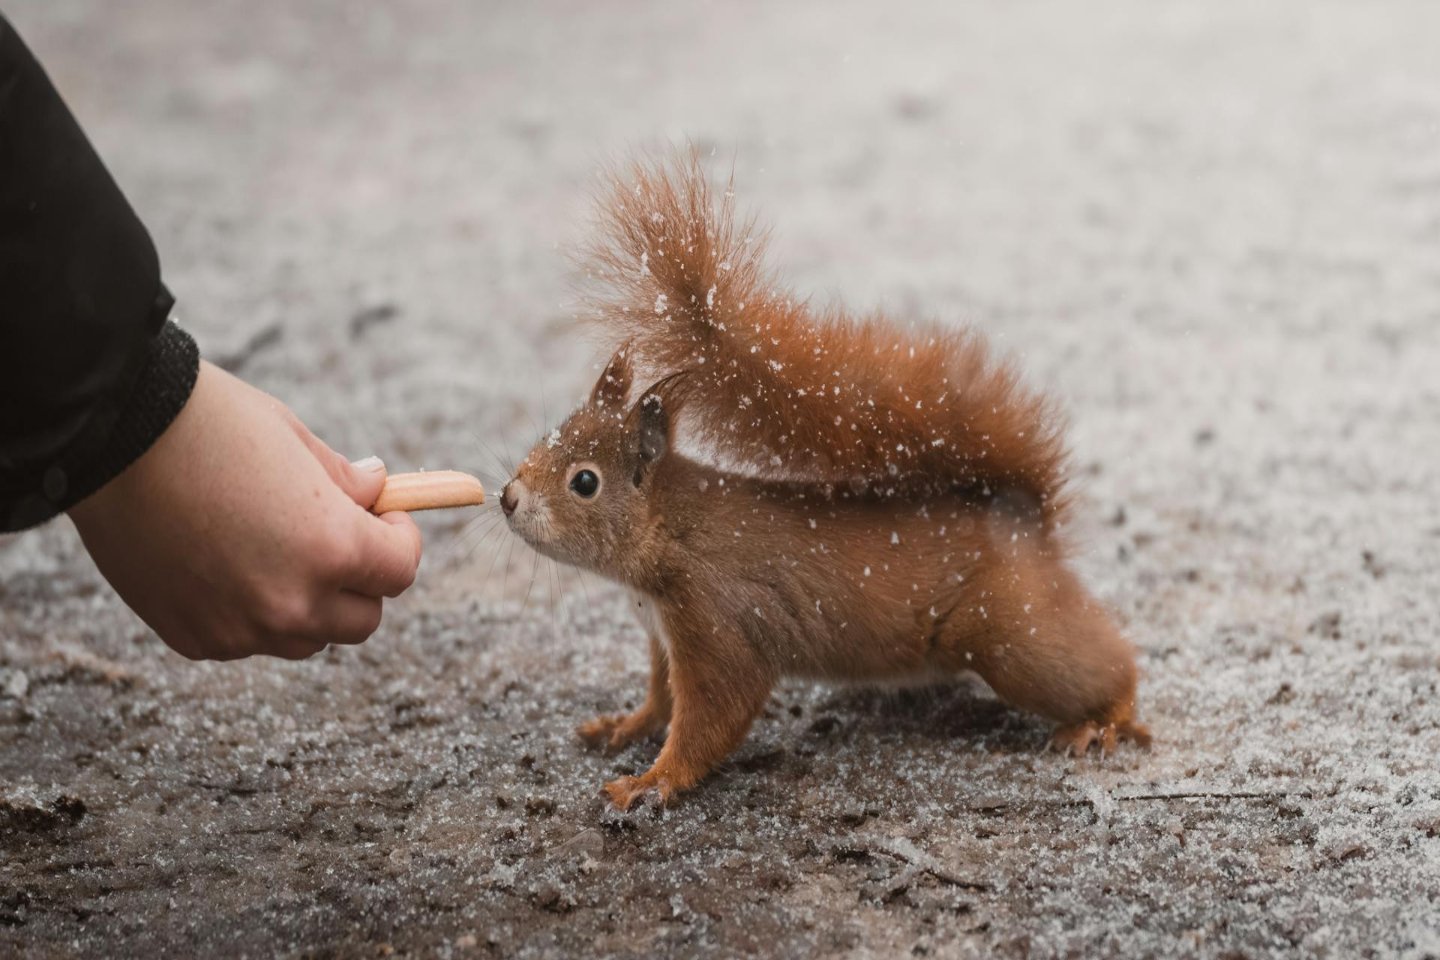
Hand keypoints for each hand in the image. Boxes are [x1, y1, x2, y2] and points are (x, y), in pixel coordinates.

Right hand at [68, 361, 421, 659]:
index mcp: (332, 549)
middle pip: (362, 620)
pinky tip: (224, 562)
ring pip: (307, 638)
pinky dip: (251, 612)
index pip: (401, 572)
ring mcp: (241, 630)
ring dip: (310, 604)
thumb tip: (379, 493)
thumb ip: (348, 483)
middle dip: (361, 581)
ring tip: (276, 549)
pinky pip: (248, 639)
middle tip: (337, 539)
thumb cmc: (213, 425)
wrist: (112, 435)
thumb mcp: (298, 441)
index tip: (382, 517)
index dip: (398, 539)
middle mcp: (292, 603)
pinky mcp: (195, 639)